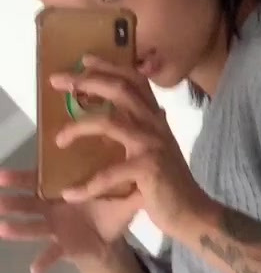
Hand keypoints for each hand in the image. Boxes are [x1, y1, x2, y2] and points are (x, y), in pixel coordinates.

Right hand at [0, 167, 141, 272]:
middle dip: (9, 200)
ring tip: (0, 227)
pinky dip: (44, 261)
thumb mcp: (118, 193)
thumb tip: (147, 159)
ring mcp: (55, 227)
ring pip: (31, 226)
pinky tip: (35, 270)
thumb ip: (128, 179)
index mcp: (61, 191)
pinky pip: (52, 254)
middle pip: (26, 202)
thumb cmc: (107, 209)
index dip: (19, 177)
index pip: (36, 180)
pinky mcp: (63, 245)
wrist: (111, 236)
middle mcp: (53, 207)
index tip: (1, 174)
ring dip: (16, 227)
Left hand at [49, 56, 211, 240]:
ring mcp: (152, 145)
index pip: (135, 81)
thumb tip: (123, 116)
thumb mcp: (156, 149)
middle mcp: (155, 125)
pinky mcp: (147, 169)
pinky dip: (87, 185)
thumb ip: (142, 130)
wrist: (191, 212)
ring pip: (109, 123)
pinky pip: (109, 173)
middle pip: (121, 90)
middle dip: (87, 81)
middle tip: (58, 81)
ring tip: (58, 140)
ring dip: (78, 127)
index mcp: (155, 119)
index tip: (85, 59)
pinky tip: (70, 193)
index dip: (110, 66)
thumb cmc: (169, 184)